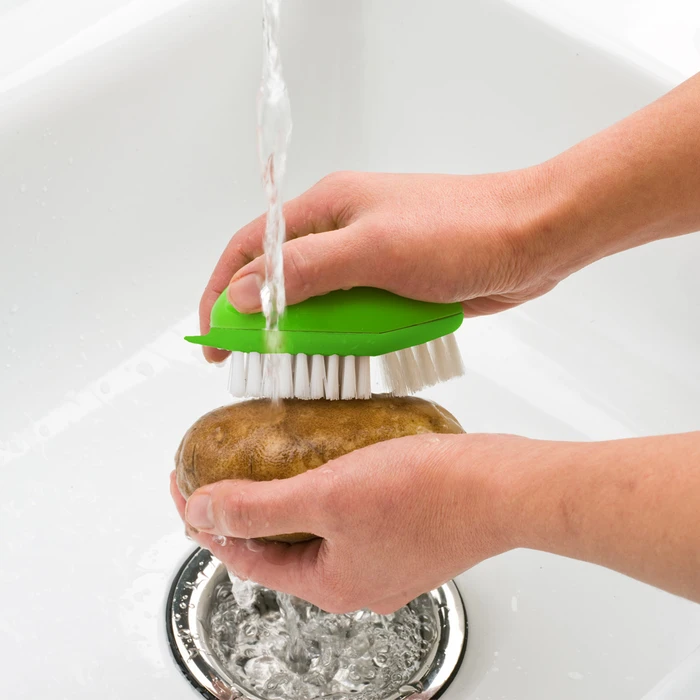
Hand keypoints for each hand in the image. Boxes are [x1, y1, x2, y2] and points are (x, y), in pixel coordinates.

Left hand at [170, 432, 524, 612]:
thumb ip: (260, 507)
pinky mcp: (402, 533)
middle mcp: (355, 580)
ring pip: (312, 530)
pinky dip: (319, 493)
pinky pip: (343, 517)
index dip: (206, 520)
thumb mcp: (328, 496)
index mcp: (330, 584)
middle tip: (215, 474)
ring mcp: (382, 558)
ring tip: (260, 464)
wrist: (503, 486)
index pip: (243, 556)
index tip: (184, 487)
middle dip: (240, 510)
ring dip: (281, 499)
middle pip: (277, 546)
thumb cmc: (431, 495)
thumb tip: (204, 511)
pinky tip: (320, 464)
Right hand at [199, 168, 571, 362]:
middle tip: (252, 366)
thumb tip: (240, 294)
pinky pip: (354, 317)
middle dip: (260, 322)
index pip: (251, 248)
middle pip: (281, 279)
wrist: (533, 239)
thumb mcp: (373, 250)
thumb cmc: (459, 234)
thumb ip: (305, 271)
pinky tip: (342, 363)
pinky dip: (343, 341)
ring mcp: (369, 262)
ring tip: (296, 372)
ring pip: (318, 304)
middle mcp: (341, 233)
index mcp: (326, 208)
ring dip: (305, 337)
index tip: (213, 340)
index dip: (222, 293)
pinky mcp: (394, 288)